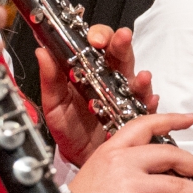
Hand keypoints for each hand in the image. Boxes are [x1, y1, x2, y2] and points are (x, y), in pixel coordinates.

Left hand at [40, 22, 157, 164]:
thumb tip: (42, 52)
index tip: (94, 39)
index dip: (98, 35)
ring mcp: (124, 96)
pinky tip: (150, 100)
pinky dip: (150, 102)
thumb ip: (50, 79)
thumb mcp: (54, 104)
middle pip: (120, 54)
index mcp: (89, 71)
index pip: (97, 43)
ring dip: (140, 76)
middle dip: (122, 43)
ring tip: (141, 76)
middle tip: (121, 39)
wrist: (77, 157)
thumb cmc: (68, 128)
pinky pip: (147, 107)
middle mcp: (109, 79)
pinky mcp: (135, 116)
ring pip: (136, 78)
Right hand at [69, 110, 192, 192]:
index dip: (170, 120)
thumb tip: (156, 175)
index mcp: (112, 150)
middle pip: (170, 155)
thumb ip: (124, 169)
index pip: (145, 126)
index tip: (189, 119)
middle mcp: (122, 162)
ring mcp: (129, 184)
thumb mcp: (97, 175)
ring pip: (177, 185)